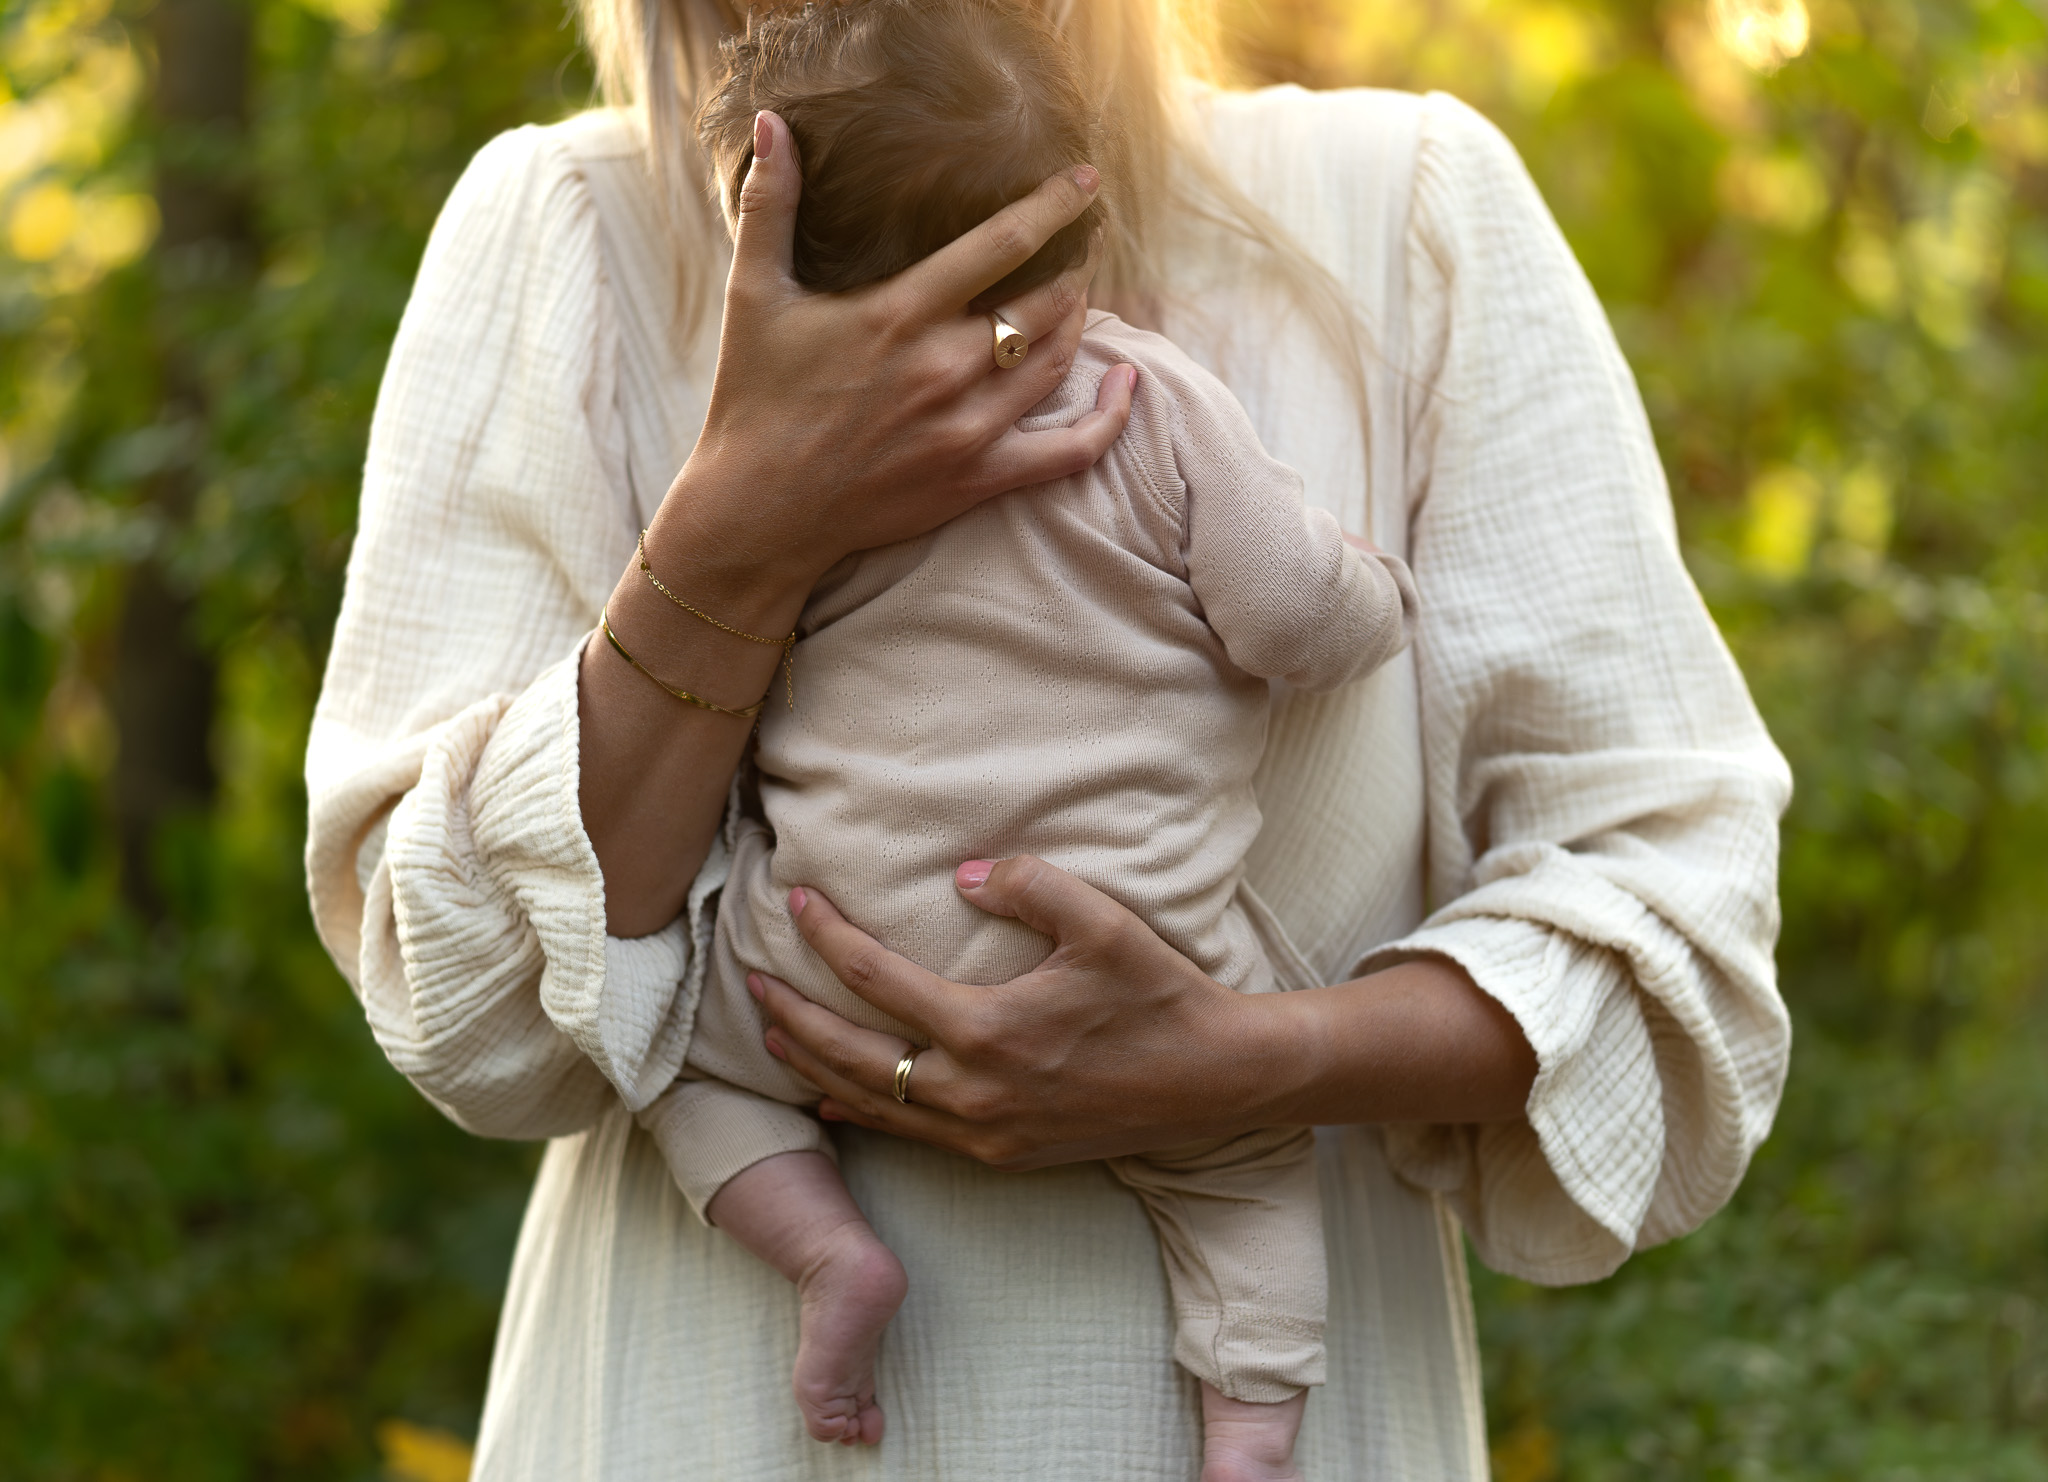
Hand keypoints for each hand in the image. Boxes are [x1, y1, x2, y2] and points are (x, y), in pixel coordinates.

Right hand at [653, 110, 1138, 610]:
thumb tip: (774, 123)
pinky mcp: (978, 479)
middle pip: (1045, 301)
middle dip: (1075, 263)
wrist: (760, 511)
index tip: (1084, 181)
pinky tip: (1126, 384)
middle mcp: (945, 368)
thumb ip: (769, 205)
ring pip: (1057, 360)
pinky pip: (1070, 451)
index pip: (1002, 242)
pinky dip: (1109, 418)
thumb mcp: (753, 296)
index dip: (1053, 205)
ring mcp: (968, 428)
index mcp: (900, 314)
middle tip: (1084, 239)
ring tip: (1081, 292)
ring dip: (1080, 320)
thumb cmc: (754, 400)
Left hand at [752, 856, 1278, 1169]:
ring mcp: (983, 1134)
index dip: (824, 937)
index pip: (874, 979)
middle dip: (790, 1012)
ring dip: (813, 1064)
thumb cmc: (1159, 994)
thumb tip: (957, 876)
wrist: (1216, 1080)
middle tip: (748, 976)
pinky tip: (832, 1097)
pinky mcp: (1002, 1156)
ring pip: (870, 1103)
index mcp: (987, 1029)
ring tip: (771, 1031)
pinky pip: (910, 1135)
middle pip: (849, 1053)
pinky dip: (860, 1110)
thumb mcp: (1100, 921)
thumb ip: (1024, 884)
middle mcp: (973, 1093)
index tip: (793, 901)